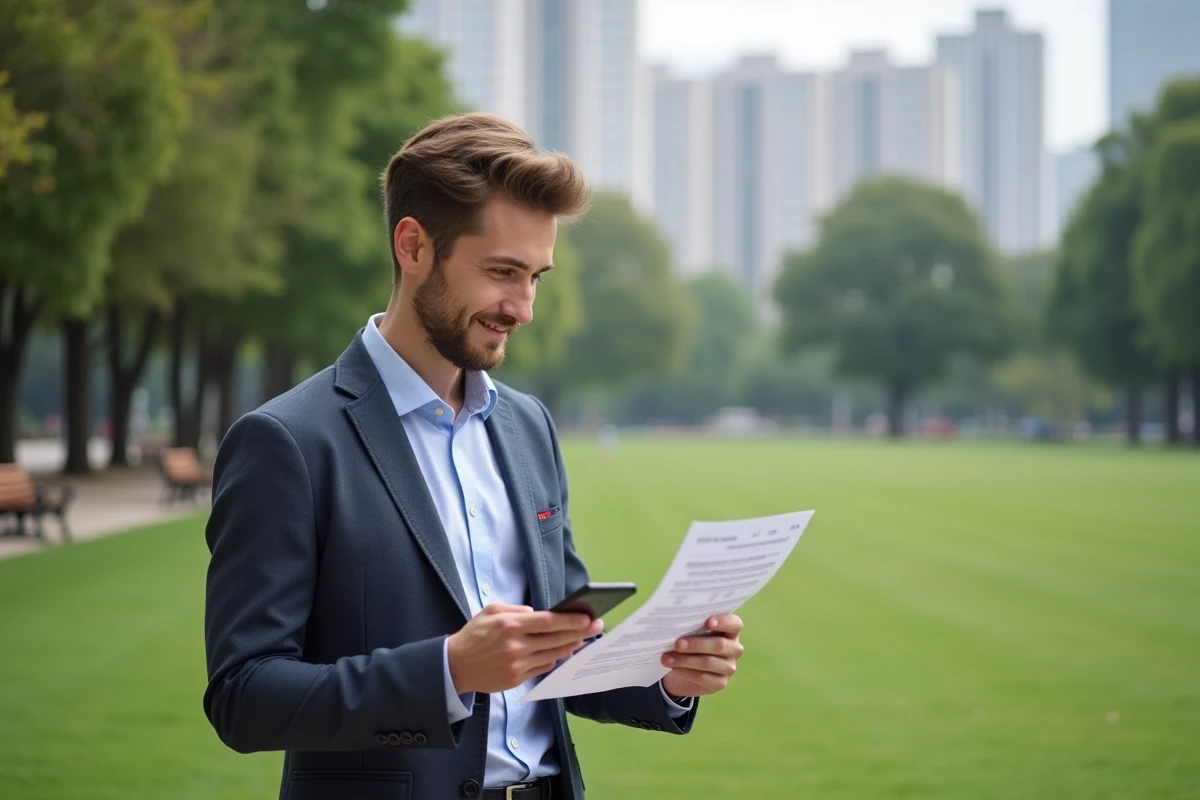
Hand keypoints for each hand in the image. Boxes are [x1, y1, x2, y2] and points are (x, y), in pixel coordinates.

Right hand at [447, 603, 602, 694]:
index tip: (587, 618)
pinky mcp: (516, 679)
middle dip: (580, 633)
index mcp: (510, 625)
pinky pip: (543, 668)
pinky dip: (554, 659)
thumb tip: (538, 613)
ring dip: (570, 647)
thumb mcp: (491, 611)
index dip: (571, 620)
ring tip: (582, 639)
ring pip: (553, 655)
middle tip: (596, 627)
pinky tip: (562, 653)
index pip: (548, 622)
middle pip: (556, 639)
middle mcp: (516, 645)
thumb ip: (516, 610)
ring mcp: (517, 664)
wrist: (455, 666)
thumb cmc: (474, 635)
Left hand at [660, 614, 743, 698]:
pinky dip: (686, 672)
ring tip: (667, 658)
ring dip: (685, 660)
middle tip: (677, 644)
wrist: (684, 670)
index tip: (708, 623)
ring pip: (709, 662)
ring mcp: (729, 667)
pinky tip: (674, 667)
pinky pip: (703, 677)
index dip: (723, 622)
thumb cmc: (690, 642)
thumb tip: (675, 625)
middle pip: (719, 645)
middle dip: (696, 644)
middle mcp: (734, 649)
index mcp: (730, 631)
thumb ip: (691, 626)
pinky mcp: (720, 683)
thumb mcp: (692, 632)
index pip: (735, 624)